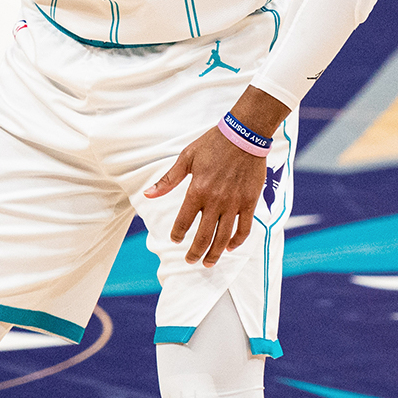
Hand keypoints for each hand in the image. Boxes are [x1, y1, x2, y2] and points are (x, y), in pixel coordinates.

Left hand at [144, 126, 265, 267]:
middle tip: (190, 261)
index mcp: (197, 191)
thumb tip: (147, 194)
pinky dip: (237, 241)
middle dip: (195, 253)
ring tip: (209, 263)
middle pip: (203, 237)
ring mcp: (234, 203)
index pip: (183, 223)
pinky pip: (244, 228)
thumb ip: (168, 180)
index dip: (177, 235)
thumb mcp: (187, 158)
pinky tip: (230, 247)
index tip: (176, 239)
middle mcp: (215, 201)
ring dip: (215, 254)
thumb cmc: (213, 143)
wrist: (245, 134)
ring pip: (223, 237)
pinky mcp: (250, 201)